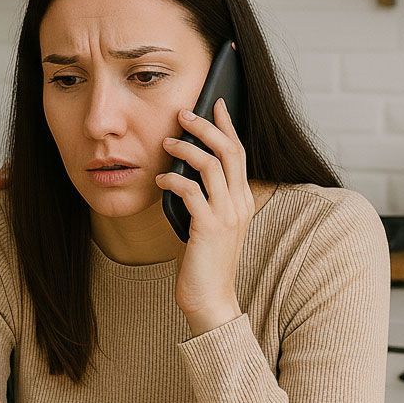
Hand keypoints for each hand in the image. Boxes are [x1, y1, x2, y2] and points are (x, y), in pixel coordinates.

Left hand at [154, 98, 254, 335]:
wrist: (211, 299)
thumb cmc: (204, 261)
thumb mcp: (210, 223)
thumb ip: (206, 198)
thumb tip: (184, 170)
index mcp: (243, 199)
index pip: (239, 152)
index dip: (228, 125)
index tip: (216, 103)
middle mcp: (240, 203)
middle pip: (229, 150)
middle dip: (206, 126)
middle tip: (185, 113)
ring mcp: (227, 215)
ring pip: (211, 165)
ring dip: (186, 148)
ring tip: (167, 142)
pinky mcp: (209, 227)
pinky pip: (191, 191)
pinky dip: (173, 179)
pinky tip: (160, 179)